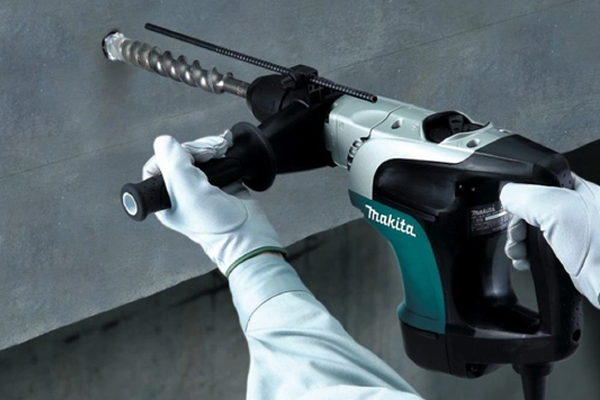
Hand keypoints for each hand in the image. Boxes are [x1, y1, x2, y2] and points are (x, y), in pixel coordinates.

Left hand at [143, 134, 285, 275]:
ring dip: (210, 147)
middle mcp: (181, 192)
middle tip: (209, 153)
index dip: (169, 156)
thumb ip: (173, 164)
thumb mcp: (188, 191)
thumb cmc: (217, 226)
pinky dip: (222, 150)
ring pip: (199, 155)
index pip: (156, 167)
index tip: (184, 156)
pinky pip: (217, 158)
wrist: (248, 233)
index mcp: (165, 199)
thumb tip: (163, 142)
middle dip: (196, 149)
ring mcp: (202, 186)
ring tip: (221, 149)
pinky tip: (227, 147)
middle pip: (180, 157)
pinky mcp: (222, 181)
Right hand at [500, 173, 599, 307]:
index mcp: (578, 191)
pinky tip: (525, 262)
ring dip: (518, 242)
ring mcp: (572, 235)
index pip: (540, 183)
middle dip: (516, 224)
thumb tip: (506, 196)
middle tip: (516, 234)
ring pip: (532, 233)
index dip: (521, 196)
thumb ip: (525, 196)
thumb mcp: (556, 208)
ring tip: (518, 251)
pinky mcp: (568, 257)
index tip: (513, 209)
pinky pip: (538, 252)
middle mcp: (576, 211)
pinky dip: (526, 257)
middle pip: (531, 210)